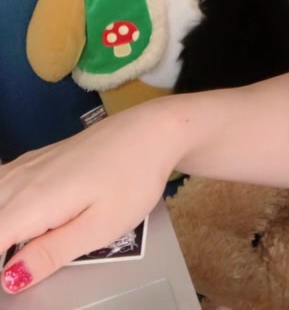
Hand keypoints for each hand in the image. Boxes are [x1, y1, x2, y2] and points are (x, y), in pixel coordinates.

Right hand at [0, 99, 179, 294]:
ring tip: (24, 245)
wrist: (152, 130)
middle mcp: (20, 180)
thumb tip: (10, 280)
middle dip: (1, 245)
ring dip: (4, 225)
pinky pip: (1, 185)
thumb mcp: (99, 228)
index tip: (16, 276)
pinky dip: (3, 205)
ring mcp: (26, 165)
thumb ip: (50, 254)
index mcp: (31, 202)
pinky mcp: (35, 159)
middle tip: (26, 263)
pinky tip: (17, 219)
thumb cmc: (133, 179)